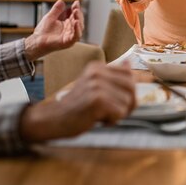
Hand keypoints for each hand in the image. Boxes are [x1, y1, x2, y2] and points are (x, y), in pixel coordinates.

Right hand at [19, 61, 135, 141]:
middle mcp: (97, 73)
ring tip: (100, 114)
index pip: (129, 74)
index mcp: (97, 67)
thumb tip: (128, 63)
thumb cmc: (77, 106)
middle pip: (131, 88)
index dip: (129, 91)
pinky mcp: (97, 100)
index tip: (118, 100)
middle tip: (114, 112)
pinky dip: (112, 120)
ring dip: (117, 114)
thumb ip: (112, 76)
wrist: (54, 119)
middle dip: (128, 103)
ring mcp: (96, 85)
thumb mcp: (94, 86)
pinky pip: (120, 112)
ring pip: (127, 102)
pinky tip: (98, 119)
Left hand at [24, 0, 83, 60]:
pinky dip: (77, 29)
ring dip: (79, 19)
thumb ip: (56, 10)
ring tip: (76, 12)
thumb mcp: (50, 17)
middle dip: (78, 13)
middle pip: (78, 20)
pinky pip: (76, 36)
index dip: (76, 8)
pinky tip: (76, 22)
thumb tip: (61, 1)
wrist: (37, 41)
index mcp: (67, 23)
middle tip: (76, 7)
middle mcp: (70, 29)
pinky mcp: (68, 42)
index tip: (76, 2)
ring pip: (79, 27)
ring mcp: (70, 36)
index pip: (74, 15)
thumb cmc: (43, 31)